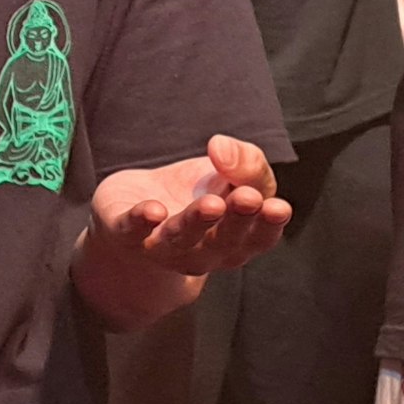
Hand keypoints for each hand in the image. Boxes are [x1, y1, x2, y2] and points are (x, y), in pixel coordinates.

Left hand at [89, 137, 291, 279]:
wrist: (140, 201)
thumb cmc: (198, 191)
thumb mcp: (232, 172)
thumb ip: (245, 163)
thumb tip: (220, 150)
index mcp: (237, 240)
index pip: (259, 238)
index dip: (269, 226)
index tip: (278, 207)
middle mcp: (203, 253)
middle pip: (223, 242)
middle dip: (236, 221)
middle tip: (247, 199)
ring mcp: (163, 247)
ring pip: (181, 239)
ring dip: (195, 222)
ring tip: (210, 205)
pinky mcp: (125, 234)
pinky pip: (132, 231)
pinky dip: (141, 221)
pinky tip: (152, 211)